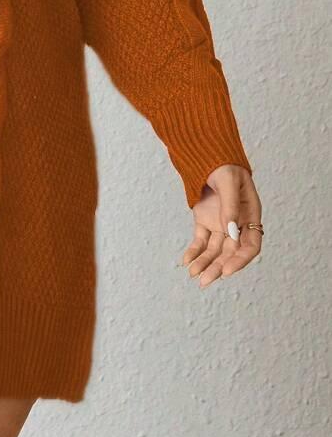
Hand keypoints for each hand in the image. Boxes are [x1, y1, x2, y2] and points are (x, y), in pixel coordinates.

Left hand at [179, 164, 262, 287]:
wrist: (206, 155)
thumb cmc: (224, 165)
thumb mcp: (229, 182)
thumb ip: (230, 207)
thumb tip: (231, 233)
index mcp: (250, 215)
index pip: (251, 245)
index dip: (241, 260)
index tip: (227, 271)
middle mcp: (237, 224)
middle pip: (230, 252)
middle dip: (218, 268)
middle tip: (205, 281)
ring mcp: (220, 223)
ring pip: (214, 250)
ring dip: (204, 263)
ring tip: (193, 274)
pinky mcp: (205, 221)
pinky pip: (200, 240)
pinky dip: (193, 251)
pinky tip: (186, 261)